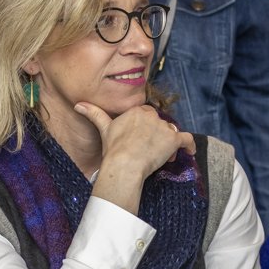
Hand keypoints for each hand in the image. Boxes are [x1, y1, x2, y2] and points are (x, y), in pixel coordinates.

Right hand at [74, 101, 194, 213]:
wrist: (124, 164)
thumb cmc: (113, 149)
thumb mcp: (103, 128)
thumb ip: (94, 114)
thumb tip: (78, 104)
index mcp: (137, 111)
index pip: (146, 116)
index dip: (146, 128)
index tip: (142, 140)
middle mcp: (152, 116)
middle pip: (159, 124)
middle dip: (157, 136)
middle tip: (150, 151)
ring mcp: (164, 127)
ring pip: (171, 132)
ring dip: (169, 143)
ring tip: (162, 158)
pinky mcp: (174, 139)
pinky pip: (187, 140)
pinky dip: (190, 146)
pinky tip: (190, 152)